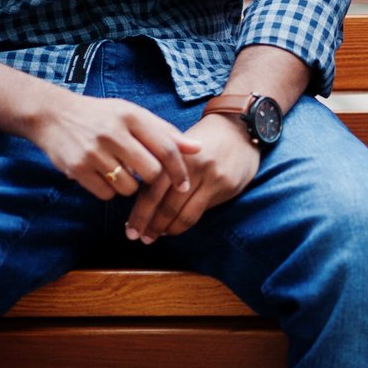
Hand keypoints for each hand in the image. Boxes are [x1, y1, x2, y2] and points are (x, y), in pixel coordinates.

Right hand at [25, 90, 200, 200]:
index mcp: (131, 116)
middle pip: (151, 172)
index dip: (179, 170)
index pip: (166, 148)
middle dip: (153, 181)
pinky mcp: (77, 169)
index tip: (184, 186)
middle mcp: (113, 132)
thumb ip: (165, 132)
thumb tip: (198, 148)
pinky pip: (106, 194)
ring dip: (130, 187)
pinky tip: (104, 176)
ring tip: (121, 171)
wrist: (54, 115)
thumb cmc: (102, 116)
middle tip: (146, 177)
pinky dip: (110, 191)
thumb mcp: (133, 115)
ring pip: (128, 187)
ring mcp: (93, 151)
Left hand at [125, 113, 262, 242]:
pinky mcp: (226, 186)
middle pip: (167, 204)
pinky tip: (173, 228)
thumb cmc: (202, 140)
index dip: (140, 212)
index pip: (153, 189)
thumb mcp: (180, 146)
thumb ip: (161, 168)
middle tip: (137, 237)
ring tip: (154, 236)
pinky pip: (200, 212)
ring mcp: (212, 178)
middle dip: (150, 225)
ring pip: (184, 213)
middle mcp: (194, 166)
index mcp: (177, 154)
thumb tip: (138, 200)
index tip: (129, 228)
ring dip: (166, 229)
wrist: (239, 129)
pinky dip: (183, 224)